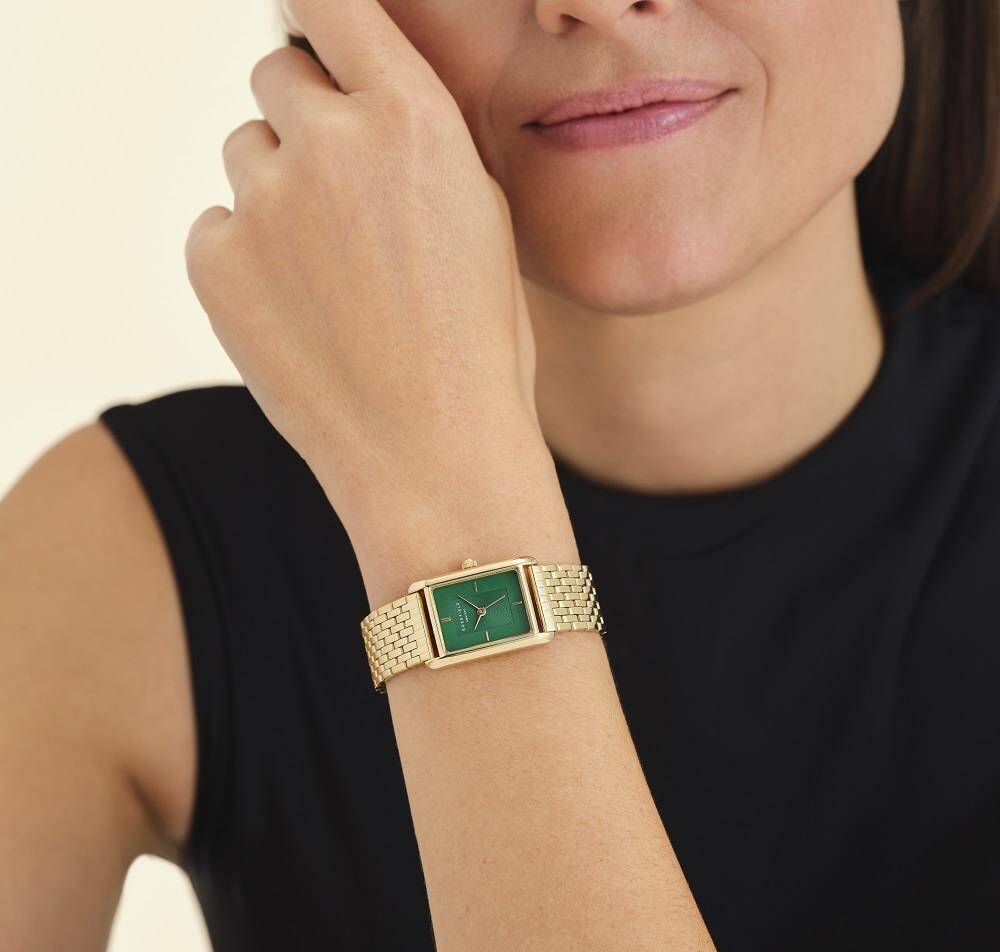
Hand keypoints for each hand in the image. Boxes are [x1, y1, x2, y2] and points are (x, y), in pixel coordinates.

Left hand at [184, 0, 543, 536]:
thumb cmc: (479, 347)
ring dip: (278, 190)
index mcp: (412, 120)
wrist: (434, 454)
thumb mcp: (483, 222)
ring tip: (329, 273)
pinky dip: (248, 255)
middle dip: (305, 118)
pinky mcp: (215, 261)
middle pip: (276, 74)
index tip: (315, 27)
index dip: (319, 11)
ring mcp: (263, 201)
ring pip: (247, 152)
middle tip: (338, 193)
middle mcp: (329, 141)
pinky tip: (299, 312)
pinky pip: (218, 225)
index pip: (332, 2)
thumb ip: (417, 143)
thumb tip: (362, 103)